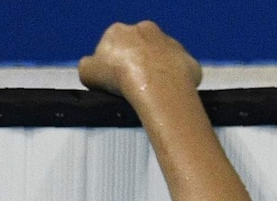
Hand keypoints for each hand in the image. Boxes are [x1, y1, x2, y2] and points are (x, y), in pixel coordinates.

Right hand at [79, 21, 201, 99]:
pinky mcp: (189, 60)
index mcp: (119, 31)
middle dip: (139, 63)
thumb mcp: (87, 72)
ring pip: (164, 58)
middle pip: (141, 48)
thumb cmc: (120, 77)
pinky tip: (172, 94)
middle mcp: (148, 30)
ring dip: (160, 71)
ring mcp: (172, 44)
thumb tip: (93, 68)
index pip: (114, 45)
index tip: (117, 79)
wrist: (156, 86)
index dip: (114, 63)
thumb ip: (88, 67)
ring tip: (155, 92)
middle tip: (136, 86)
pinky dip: (178, 81)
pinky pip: (182, 71)